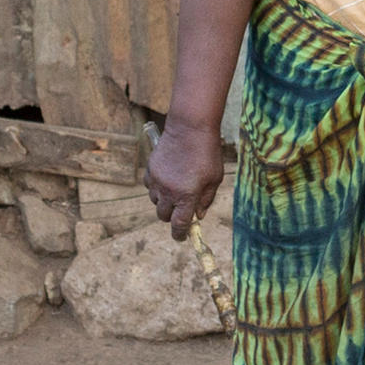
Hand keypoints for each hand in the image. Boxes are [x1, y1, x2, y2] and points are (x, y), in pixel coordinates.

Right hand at [146, 118, 227, 238]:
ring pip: (155, 201)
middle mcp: (168, 192)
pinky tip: (167, 179)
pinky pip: (149, 187)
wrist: (190, 128)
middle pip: (164, 216)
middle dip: (172, 217)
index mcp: (187, 196)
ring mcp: (157, 181)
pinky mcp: (150, 170)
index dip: (180, 234)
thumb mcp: (214, 179)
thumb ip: (206, 200)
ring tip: (176, 190)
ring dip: (164, 202)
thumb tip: (198, 216)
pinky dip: (156, 188)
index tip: (182, 237)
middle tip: (181, 210)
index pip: (179, 225)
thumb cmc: (207, 153)